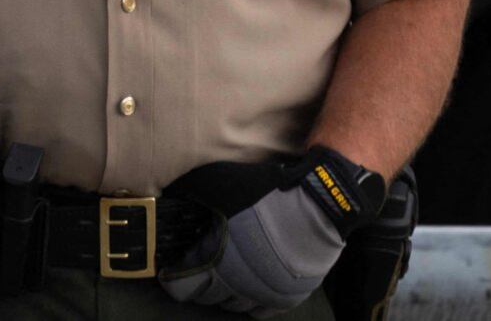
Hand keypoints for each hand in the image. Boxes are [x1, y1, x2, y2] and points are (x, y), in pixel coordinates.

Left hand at [160, 149, 381, 316]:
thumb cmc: (267, 193)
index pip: (181, 288)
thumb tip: (172, 197)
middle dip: (200, 280)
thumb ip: (193, 193)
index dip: (174, 276)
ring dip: (226, 290)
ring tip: (228, 270)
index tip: (173, 267)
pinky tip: (251, 284)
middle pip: (206, 297)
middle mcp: (237, 286)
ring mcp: (263, 295)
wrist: (319, 204)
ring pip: (233, 304)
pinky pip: (260, 311)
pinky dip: (252, 300)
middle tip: (203, 262)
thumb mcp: (220, 183)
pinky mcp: (287, 298)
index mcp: (216, 263)